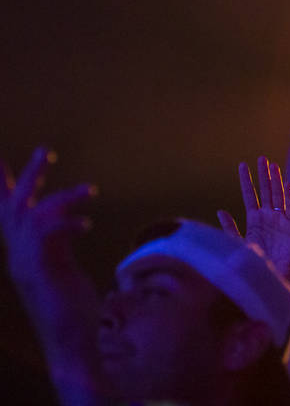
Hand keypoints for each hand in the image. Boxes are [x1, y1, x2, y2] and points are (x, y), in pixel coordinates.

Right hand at [0, 148, 94, 293]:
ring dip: (66, 197)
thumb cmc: (62, 292)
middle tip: (46, 150)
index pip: (6, 206)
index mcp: (21, 241)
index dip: (0, 183)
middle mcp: (18, 246)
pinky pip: (49, 235)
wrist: (62, 328)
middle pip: (17, 201)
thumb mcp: (58, 254)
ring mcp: (24, 256)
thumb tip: (66, 210)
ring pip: (37, 213)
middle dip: (30, 173)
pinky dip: (68, 224)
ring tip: (92, 190)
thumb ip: (56, 233)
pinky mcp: (36, 265)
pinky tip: (86, 225)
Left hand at [217, 157, 289, 284]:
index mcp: (254, 221)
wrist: (271, 279)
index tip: (242, 165)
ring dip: (276, 181)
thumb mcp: (238, 245)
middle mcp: (268, 217)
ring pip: (278, 196)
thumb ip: (230, 228)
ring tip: (273, 165)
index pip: (249, 196)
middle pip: (265, 192)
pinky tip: (287, 185)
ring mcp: (281, 221)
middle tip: (261, 158)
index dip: (246, 181)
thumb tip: (220, 211)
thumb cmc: (255, 264)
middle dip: (263, 175)